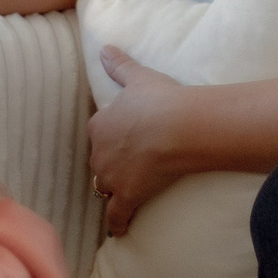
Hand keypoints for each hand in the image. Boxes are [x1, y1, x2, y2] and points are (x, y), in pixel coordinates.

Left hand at [86, 45, 197, 234]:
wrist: (178, 127)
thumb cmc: (160, 100)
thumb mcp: (138, 77)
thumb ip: (119, 65)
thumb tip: (104, 48)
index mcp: (99, 125)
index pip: (99, 131)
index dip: (111, 134)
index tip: (124, 136)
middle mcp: (99, 153)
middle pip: (101, 161)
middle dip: (112, 162)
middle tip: (132, 160)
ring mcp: (112, 178)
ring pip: (106, 187)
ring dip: (114, 188)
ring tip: (126, 190)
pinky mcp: (127, 196)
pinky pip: (117, 215)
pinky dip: (118, 223)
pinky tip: (122, 230)